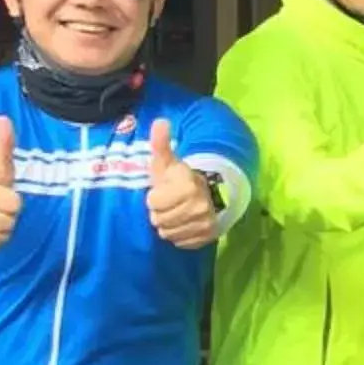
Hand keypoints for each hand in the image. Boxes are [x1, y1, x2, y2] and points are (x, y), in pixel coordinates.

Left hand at [143, 118, 220, 248]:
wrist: (210, 194)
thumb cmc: (180, 179)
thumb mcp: (168, 161)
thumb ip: (161, 143)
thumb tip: (160, 121)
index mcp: (187, 186)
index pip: (153, 203)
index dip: (155, 197)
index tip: (165, 191)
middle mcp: (199, 206)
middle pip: (158, 220)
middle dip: (160, 212)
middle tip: (171, 204)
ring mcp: (205, 223)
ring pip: (168, 233)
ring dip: (168, 225)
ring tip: (176, 214)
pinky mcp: (208, 236)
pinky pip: (181, 242)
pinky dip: (180, 235)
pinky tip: (184, 224)